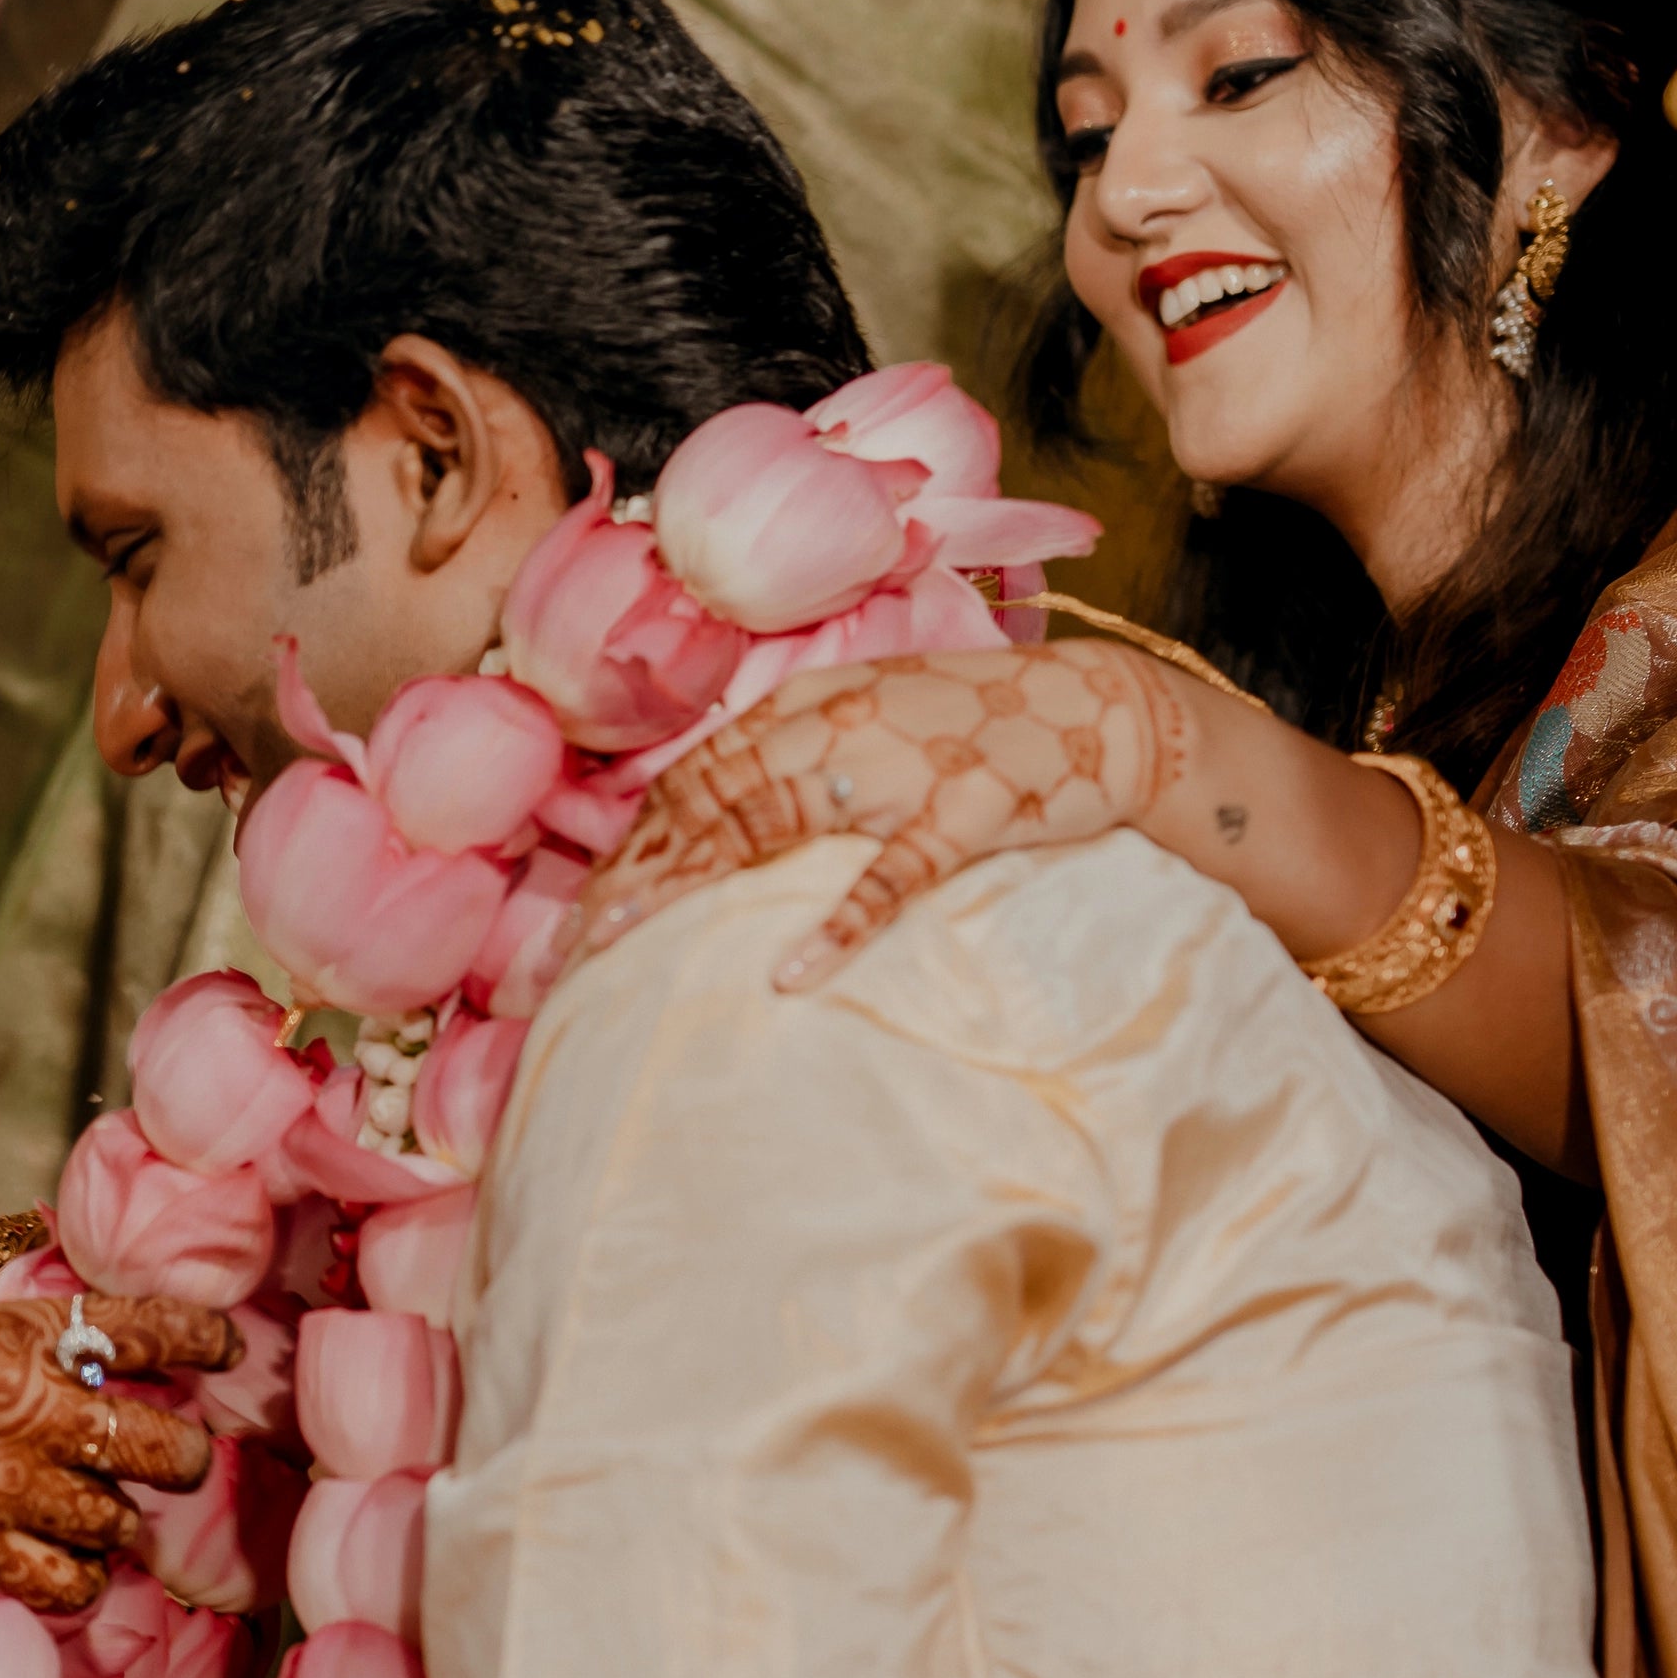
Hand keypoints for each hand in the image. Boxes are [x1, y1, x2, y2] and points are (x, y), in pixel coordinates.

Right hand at [0, 1280, 228, 1610]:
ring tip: (106, 1513)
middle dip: (184, 1452)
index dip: (202, 1335)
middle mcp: (29, 1416)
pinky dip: (80, 1576)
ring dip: (123, 1520)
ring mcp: (10, 1494)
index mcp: (13, 1338)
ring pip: (123, 1523)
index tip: (225, 1343)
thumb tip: (41, 1303)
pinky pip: (70, 1582)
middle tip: (181, 1454)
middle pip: (161, 1444)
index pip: (141, 1326)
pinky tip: (68, 1562)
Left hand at [571, 638, 1194, 991]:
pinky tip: (793, 975)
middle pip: (711, 803)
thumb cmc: (974, 722)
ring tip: (624, 944)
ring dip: (688, 888)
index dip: (633, 841)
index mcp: (810, 702)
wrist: (1103, 705)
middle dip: (634, 874)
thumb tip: (703, 812)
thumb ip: (791, 752)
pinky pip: (894, 876)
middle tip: (572, 945)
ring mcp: (904, 769)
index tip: (583, 907)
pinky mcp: (970, 812)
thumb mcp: (869, 715)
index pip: (696, 775)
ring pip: (772, 826)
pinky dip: (841, 925)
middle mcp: (841, 725)